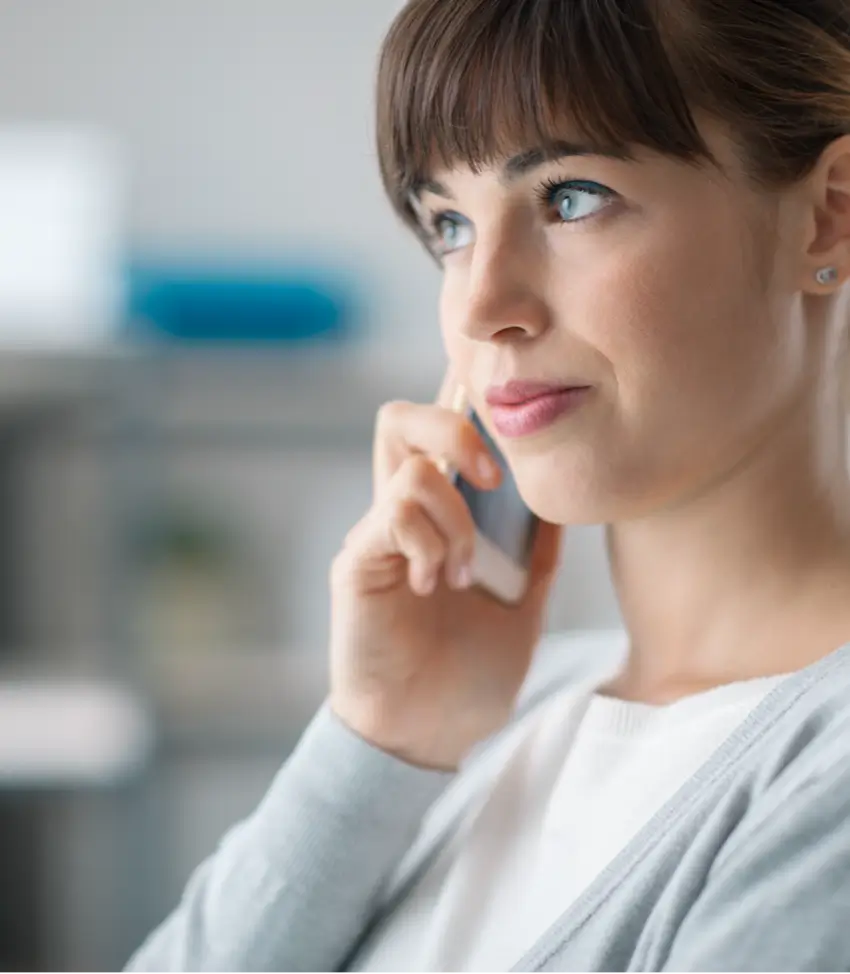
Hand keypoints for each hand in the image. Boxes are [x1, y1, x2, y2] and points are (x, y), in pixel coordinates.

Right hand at [328, 369, 562, 770]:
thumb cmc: (471, 674)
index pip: (437, 436)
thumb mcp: (522, 605)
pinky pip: (391, 516)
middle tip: (491, 477)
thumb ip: (536, 554)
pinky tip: (434, 585)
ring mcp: (374, 537)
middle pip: (400, 420)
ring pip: (409, 470)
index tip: (500, 404)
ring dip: (455, 519)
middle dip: (454, 430)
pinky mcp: (357, 564)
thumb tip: (561, 505)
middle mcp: (399, 516)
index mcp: (438, 519)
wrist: (430, 736)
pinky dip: (427, 542)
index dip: (461, 405)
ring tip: (465, 575)